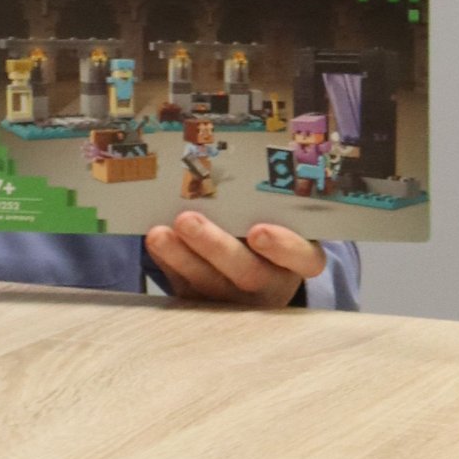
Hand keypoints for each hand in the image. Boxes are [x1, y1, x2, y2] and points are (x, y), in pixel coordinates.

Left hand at [145, 212, 324, 308]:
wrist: (256, 269)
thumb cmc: (272, 227)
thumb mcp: (281, 217)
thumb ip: (268, 199)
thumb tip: (240, 154)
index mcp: (298, 260)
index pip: (303, 258)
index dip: (284, 247)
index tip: (259, 231)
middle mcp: (270, 283)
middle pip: (248, 273)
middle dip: (215, 247)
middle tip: (187, 220)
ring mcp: (236, 299)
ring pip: (209, 284)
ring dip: (182, 257)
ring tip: (158, 234)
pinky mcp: (205, 304)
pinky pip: (185, 288)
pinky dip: (168, 264)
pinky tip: (155, 241)